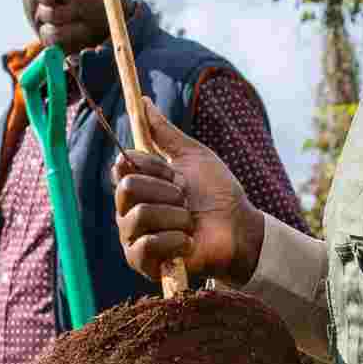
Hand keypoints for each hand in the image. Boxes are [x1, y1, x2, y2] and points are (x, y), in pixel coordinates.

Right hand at [112, 97, 262, 286]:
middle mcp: (129, 209)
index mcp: (138, 184)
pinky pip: (147, 244)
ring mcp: (133, 237)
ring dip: (176, 216)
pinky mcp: (143, 263)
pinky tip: (188, 242)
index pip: (122, 165)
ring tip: (191, 223)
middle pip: (127, 188)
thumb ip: (165, 133)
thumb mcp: (193, 157)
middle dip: (166, 191)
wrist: (240, 229)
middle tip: (186, 200)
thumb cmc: (217, 194)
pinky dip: (174, 240)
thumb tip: (144, 100)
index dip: (152, 167)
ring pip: (139, 215)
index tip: (174, 173)